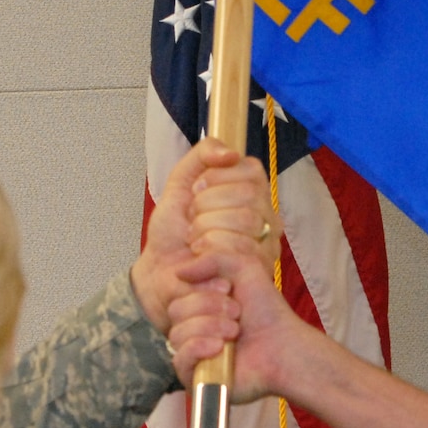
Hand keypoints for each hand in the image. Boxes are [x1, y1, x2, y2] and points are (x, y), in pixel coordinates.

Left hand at [132, 140, 279, 331]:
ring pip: (246, 220)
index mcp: (253, 194)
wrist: (160, 274)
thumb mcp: (180, 183)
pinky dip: (209, 251)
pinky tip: (199, 258)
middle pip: (248, 195)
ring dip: (206, 229)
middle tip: (192, 221)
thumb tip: (231, 153)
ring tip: (195, 241)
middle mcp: (267, 219)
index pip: (251, 169)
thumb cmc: (173, 233)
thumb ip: (202, 156)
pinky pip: (240, 249)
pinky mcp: (258, 272)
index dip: (216, 178)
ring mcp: (267, 246)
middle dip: (207, 205)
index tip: (195, 193)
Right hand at [165, 248, 311, 403]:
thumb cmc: (266, 310)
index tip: (227, 288)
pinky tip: (220, 348)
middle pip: (175, 311)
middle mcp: (193, 329)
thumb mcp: (244, 268)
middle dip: (208, 307)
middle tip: (237, 313)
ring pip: (177, 334)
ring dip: (209, 326)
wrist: (283, 346)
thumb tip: (178, 271)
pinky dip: (199, 347)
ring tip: (235, 332)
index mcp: (200, 306)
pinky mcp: (195, 377)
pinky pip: (179, 358)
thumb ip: (212, 258)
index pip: (178, 293)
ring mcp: (193, 354)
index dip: (202, 289)